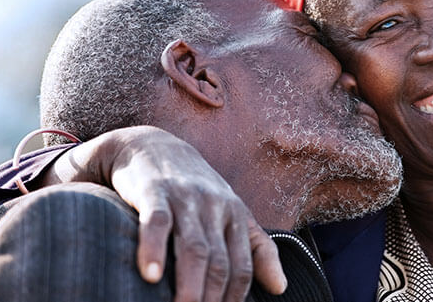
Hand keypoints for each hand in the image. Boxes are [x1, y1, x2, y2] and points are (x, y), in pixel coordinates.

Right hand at [40, 126, 286, 301]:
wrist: (152, 146)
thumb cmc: (194, 190)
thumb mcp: (231, 213)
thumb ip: (256, 249)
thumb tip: (281, 288)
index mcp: (236, 215)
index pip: (242, 267)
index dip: (233, 300)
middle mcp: (215, 206)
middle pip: (220, 262)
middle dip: (212, 299)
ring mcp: (185, 198)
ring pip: (193, 247)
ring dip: (189, 285)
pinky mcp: (154, 191)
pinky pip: (157, 223)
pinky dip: (154, 249)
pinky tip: (151, 276)